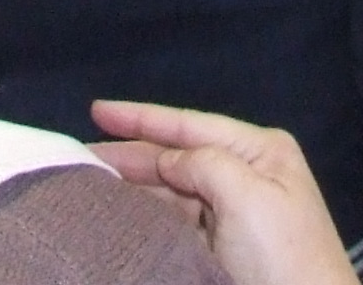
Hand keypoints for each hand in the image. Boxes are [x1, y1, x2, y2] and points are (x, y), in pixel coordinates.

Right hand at [90, 101, 359, 284]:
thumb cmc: (282, 253)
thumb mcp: (247, 196)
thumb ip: (203, 164)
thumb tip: (168, 160)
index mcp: (259, 152)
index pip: (190, 125)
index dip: (143, 117)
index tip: (98, 109)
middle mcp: (245, 174)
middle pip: (176, 156)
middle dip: (131, 153)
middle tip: (80, 153)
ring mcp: (232, 213)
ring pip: (171, 189)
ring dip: (134, 185)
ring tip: (90, 180)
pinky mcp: (219, 247)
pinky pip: (174, 221)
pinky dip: (146, 214)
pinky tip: (119, 212)